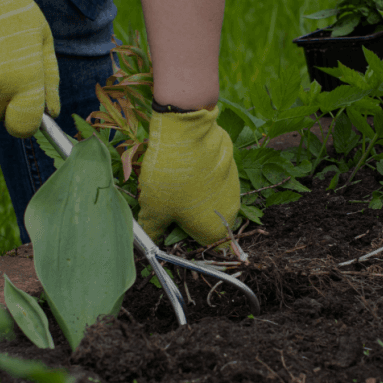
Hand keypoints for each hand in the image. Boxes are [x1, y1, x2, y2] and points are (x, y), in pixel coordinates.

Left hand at [137, 107, 239, 246]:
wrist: (187, 134)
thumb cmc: (171, 179)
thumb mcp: (153, 209)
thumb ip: (153, 229)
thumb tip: (150, 237)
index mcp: (214, 229)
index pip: (207, 247)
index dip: (189, 241)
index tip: (173, 231)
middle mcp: (230, 211)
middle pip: (209, 222)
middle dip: (190, 218)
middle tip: (168, 206)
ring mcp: (233, 187)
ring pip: (212, 200)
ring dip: (196, 196)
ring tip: (174, 184)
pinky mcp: (230, 166)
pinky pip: (214, 180)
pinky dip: (202, 178)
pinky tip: (185, 168)